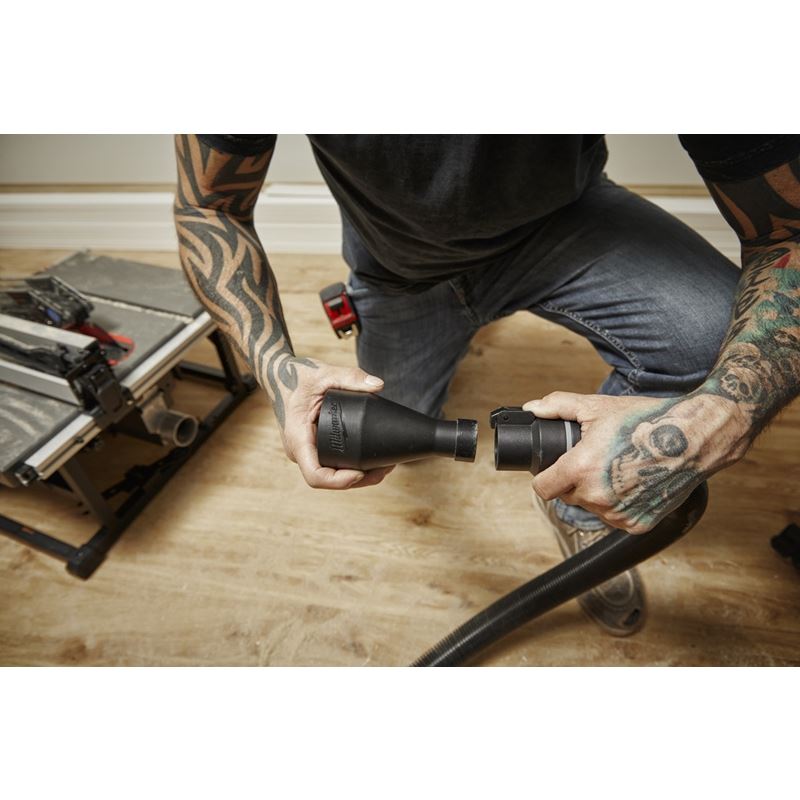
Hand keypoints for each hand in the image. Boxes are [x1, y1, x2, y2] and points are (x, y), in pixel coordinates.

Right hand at [269, 355, 394, 489]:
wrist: (280, 374)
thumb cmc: (297, 375)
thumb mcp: (324, 373)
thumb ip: (351, 377)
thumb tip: (379, 385)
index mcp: (298, 438)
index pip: (315, 475)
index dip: (340, 481)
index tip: (362, 473)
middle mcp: (300, 450)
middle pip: (329, 480)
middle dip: (359, 480)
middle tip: (386, 469)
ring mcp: (306, 451)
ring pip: (331, 475)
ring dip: (358, 477)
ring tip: (384, 467)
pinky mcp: (314, 446)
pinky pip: (331, 464)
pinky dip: (351, 467)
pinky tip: (370, 462)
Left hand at [524, 390, 749, 532]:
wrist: (695, 438)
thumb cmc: (647, 420)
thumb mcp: (598, 406)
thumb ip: (559, 406)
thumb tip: (532, 408)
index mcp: (581, 469)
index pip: (542, 489)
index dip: (545, 477)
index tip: (553, 469)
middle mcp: (597, 497)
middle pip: (568, 496)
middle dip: (574, 480)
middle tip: (594, 459)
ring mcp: (618, 514)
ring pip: (591, 507)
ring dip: (596, 493)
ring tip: (616, 468)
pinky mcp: (637, 524)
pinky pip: (615, 516)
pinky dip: (618, 503)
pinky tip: (631, 482)